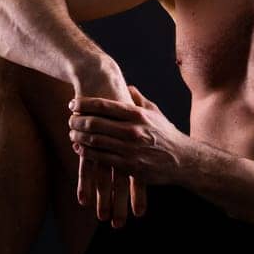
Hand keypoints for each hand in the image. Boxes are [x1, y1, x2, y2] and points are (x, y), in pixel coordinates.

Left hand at [69, 85, 185, 209]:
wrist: (183, 161)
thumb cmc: (167, 135)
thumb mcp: (155, 113)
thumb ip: (139, 100)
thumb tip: (127, 87)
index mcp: (137, 114)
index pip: (104, 105)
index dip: (84, 103)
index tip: (73, 102)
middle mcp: (133, 130)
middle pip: (94, 122)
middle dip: (77, 120)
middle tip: (70, 119)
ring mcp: (130, 149)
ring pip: (94, 141)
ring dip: (79, 136)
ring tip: (72, 133)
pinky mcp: (129, 166)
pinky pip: (101, 158)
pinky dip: (87, 153)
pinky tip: (80, 148)